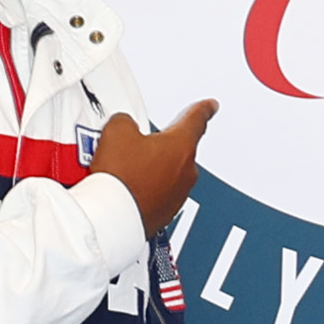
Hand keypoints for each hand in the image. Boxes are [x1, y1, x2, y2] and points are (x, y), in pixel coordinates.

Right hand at [91, 102, 217, 234]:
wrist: (112, 216)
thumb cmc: (121, 177)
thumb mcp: (117, 130)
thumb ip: (127, 121)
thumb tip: (125, 127)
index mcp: (181, 145)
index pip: (196, 120)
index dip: (203, 110)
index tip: (210, 106)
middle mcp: (186, 172)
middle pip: (177, 150)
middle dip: (159, 147)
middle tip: (135, 147)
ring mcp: (177, 195)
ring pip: (167, 174)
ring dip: (150, 170)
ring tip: (124, 171)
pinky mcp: (164, 214)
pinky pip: (158, 195)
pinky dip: (146, 191)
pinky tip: (126, 189)